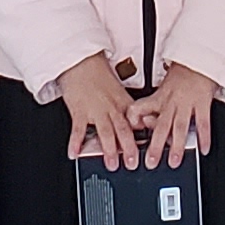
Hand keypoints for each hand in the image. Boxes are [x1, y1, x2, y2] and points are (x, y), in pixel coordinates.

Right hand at [59, 55, 142, 170]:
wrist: (80, 61)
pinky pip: (78, 130)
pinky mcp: (79, 111)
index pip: (136, 121)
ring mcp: (95, 110)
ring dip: (109, 150)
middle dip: (129, 148)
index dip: (143, 136)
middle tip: (133, 163)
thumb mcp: (118, 88)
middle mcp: (111, 107)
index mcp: (123, 102)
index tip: (148, 149)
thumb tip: (137, 122)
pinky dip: (76, 143)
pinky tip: (75, 154)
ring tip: (112, 164)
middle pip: (123, 130)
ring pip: (105, 132)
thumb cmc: (98, 73)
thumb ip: (126, 106)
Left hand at [134, 62, 224, 169]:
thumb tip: (138, 121)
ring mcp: (187, 103)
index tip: (130, 134)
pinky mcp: (202, 103)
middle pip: (161, 126)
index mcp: (158, 97)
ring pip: (180, 127)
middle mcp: (171, 102)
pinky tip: (203, 149)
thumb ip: (150, 104)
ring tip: (174, 161)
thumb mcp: (161, 87)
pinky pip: (203, 122)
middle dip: (155, 146)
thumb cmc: (181, 74)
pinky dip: (204, 137)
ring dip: (177, 146)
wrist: (199, 61)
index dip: (134, 120)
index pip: (140, 108)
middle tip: (151, 162)